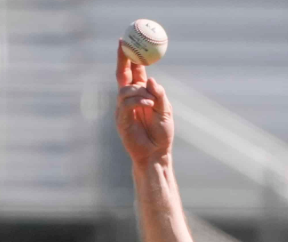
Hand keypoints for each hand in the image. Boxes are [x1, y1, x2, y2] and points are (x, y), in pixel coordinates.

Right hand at [114, 40, 172, 164]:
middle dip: (122, 59)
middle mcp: (129, 99)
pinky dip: (138, 101)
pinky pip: (126, 104)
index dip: (129, 56)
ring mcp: (123, 109)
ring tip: (152, 101)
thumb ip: (159, 95)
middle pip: (122, 75)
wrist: (157, 154)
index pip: (133, 71)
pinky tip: (149, 104)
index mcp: (141, 94)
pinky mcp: (121, 120)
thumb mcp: (165, 111)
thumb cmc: (162, 134)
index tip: (127, 41)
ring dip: (139, 91)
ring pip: (125, 90)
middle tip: (124, 45)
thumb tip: (150, 79)